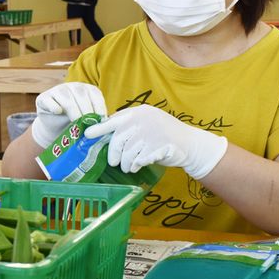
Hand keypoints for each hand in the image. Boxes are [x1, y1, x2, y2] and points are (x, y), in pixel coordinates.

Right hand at [31, 82, 106, 146]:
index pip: (95, 95)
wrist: (55, 126)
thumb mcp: (88, 118)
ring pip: (66, 98)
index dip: (98, 108)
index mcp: (87, 89)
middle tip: (89, 126)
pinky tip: (57, 112)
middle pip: (81, 96)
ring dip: (73, 111)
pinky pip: (49, 101)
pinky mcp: (43, 98)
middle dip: (86, 112)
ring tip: (76, 124)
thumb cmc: (75, 122)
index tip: (100, 123)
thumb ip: (96, 119)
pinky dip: (54, 106)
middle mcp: (73, 86)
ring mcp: (57, 90)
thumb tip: (106, 127)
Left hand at [84, 105, 227, 178]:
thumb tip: (103, 134)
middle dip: (113, 153)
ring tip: (129, 166)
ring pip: (127, 152)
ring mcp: (151, 132)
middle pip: (117, 139)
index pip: (114, 120)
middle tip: (113, 162)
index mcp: (138, 112)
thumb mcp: (146, 124)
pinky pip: (138, 160)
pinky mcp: (158, 146)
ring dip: (125, 163)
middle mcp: (143, 120)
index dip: (99, 128)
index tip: (87, 135)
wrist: (191, 144)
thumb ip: (129, 126)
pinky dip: (136, 165)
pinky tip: (139, 165)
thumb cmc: (164, 136)